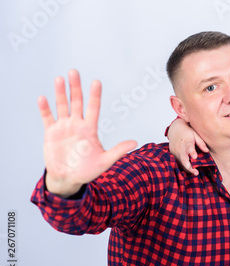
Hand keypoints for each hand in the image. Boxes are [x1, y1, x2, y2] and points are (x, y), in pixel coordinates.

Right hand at [39, 69, 136, 196]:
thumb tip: (135, 143)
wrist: (68, 178)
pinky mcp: (51, 133)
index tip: (96, 82)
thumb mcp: (105, 161)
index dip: (95, 95)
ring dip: (60, 93)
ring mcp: (63, 127)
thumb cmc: (87, 170)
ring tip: (59, 79)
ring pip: (62, 106)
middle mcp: (77, 124)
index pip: (94, 108)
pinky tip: (43, 98)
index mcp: (90, 129)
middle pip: (76, 102)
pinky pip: (48, 118)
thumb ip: (118, 151)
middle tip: (74, 71)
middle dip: (75, 87)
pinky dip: (45, 109)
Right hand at [167, 118, 208, 175]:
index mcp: (187, 142)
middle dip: (189, 167)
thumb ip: (201, 143)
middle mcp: (180, 148)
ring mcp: (175, 151)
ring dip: (187, 169)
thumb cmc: (187, 132)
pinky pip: (178, 162)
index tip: (195, 157)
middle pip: (183, 159)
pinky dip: (183, 166)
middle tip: (196, 172)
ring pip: (180, 163)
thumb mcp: (195, 134)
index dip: (192, 152)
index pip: (189, 147)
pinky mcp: (173, 154)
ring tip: (195, 173)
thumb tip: (207, 151)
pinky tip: (189, 169)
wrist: (175, 129)